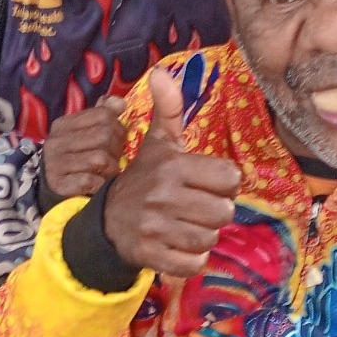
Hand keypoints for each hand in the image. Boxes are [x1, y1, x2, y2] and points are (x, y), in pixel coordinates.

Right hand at [41, 98, 125, 200]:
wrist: (54, 188)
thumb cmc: (77, 157)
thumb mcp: (85, 133)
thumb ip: (103, 114)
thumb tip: (120, 103)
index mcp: (64, 124)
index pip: (103, 115)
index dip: (119, 127)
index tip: (118, 139)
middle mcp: (56, 141)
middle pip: (104, 136)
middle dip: (116, 149)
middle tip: (114, 158)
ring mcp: (55, 163)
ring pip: (100, 159)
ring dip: (111, 169)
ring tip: (107, 171)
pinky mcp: (59, 184)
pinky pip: (92, 180)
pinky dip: (100, 184)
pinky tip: (98, 183)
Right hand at [104, 68, 240, 277]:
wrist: (106, 219)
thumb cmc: (144, 178)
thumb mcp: (157, 144)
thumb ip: (168, 110)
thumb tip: (160, 73)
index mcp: (172, 166)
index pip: (230, 178)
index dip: (224, 184)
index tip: (207, 184)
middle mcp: (164, 196)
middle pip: (224, 212)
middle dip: (215, 212)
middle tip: (196, 208)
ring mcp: (156, 228)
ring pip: (211, 238)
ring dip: (203, 235)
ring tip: (186, 225)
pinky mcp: (151, 255)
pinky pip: (194, 263)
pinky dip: (191, 259)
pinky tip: (178, 245)